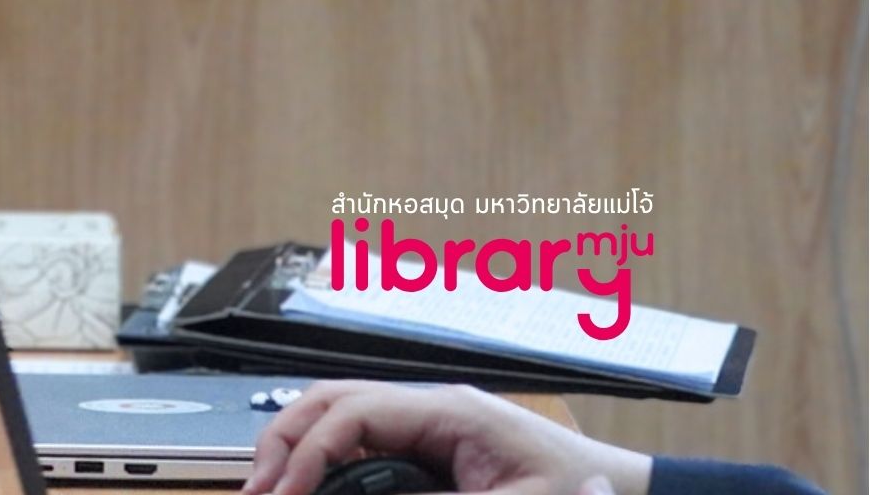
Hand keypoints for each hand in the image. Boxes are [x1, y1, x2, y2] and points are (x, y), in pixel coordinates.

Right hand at [241, 382, 650, 494]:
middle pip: (327, 400)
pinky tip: (308, 485)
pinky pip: (359, 436)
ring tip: (269, 489)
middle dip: (283, 441)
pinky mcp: (428, 437)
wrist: (629, 491)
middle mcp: (430, 402)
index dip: (307, 452)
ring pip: (335, 413)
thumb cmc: (579, 490)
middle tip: (256, 491)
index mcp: (448, 409)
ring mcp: (426, 416)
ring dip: (296, 446)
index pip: (350, 412)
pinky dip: (324, 458)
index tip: (284, 494)